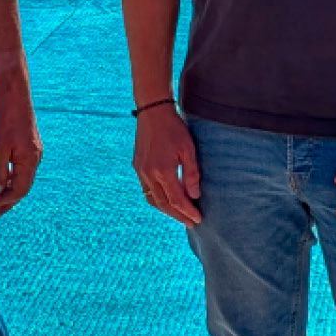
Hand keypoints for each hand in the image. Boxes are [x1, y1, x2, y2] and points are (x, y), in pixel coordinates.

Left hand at [0, 79, 41, 217]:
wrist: (14, 96)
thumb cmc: (4, 121)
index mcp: (30, 161)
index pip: (19, 190)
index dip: (6, 200)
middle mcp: (36, 159)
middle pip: (24, 187)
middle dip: (10, 201)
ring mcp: (34, 152)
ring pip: (23, 178)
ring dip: (11, 190)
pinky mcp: (30, 146)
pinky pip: (23, 168)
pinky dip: (13, 177)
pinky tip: (3, 181)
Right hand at [132, 100, 201, 224]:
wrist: (152, 112)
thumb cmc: (174, 128)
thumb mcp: (189, 150)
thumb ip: (192, 174)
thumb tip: (195, 195)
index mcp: (162, 171)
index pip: (176, 200)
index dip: (188, 212)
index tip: (198, 219)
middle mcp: (148, 174)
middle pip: (163, 204)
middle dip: (178, 215)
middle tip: (191, 223)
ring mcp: (140, 171)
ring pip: (152, 199)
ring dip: (166, 210)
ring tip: (180, 214)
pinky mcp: (137, 166)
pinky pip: (146, 190)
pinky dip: (158, 199)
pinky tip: (167, 199)